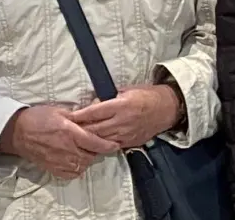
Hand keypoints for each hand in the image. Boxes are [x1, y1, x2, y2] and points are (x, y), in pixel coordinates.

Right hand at [0, 105, 119, 179]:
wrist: (16, 132)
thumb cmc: (37, 118)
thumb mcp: (60, 111)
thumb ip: (78, 116)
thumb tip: (93, 117)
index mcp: (69, 132)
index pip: (94, 142)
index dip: (107, 145)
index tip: (115, 145)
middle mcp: (65, 148)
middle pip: (90, 156)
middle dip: (97, 151)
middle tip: (96, 144)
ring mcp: (58, 160)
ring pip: (82, 166)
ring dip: (87, 159)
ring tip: (85, 151)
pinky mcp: (51, 168)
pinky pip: (70, 174)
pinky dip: (76, 169)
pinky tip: (75, 161)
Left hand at [67, 85, 182, 149]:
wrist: (167, 109)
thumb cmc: (148, 95)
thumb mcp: (128, 90)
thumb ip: (110, 97)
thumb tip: (93, 102)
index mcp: (122, 105)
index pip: (94, 112)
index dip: (79, 115)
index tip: (68, 116)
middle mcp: (122, 121)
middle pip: (94, 128)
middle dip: (79, 129)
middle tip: (66, 129)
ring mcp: (126, 134)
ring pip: (100, 139)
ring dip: (87, 139)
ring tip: (75, 138)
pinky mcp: (129, 142)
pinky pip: (110, 144)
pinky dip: (100, 144)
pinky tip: (92, 143)